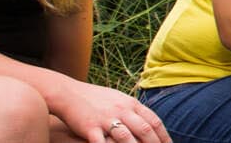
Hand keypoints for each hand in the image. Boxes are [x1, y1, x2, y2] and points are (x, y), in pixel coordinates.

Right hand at [44, 80, 168, 142]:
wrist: (67, 92)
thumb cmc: (93, 97)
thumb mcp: (118, 99)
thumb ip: (133, 109)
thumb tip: (149, 121)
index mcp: (130, 103)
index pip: (153, 120)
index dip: (163, 135)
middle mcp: (121, 110)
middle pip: (144, 129)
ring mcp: (106, 118)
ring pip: (127, 138)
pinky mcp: (91, 127)